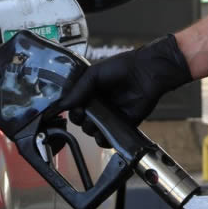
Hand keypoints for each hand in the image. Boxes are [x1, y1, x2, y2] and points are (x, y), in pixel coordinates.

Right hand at [56, 35, 191, 146]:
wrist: (145, 72)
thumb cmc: (120, 67)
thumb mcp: (94, 74)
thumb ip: (78, 89)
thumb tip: (62, 105)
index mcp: (89, 93)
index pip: (74, 107)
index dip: (72, 111)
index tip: (76, 109)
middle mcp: (98, 105)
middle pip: (81, 122)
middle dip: (81, 121)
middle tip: (86, 114)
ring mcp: (110, 116)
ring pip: (93, 131)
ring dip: (91, 130)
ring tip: (97, 123)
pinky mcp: (123, 124)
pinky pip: (110, 138)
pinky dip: (104, 140)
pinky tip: (103, 135)